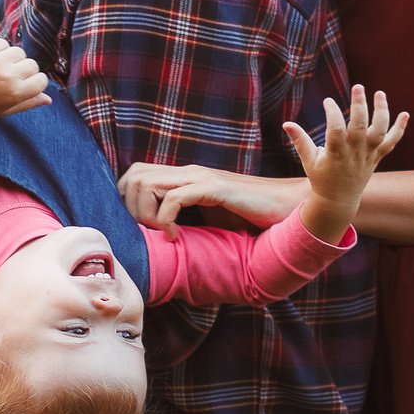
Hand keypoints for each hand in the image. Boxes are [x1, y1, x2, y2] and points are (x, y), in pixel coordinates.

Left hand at [0, 37, 50, 118]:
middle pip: (33, 65)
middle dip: (25, 70)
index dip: (36, 82)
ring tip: (2, 67)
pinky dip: (2, 49)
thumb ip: (29, 103)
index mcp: (16, 93)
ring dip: (14, 58)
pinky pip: (4, 43)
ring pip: (20, 52)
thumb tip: (48, 99)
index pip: (42, 80)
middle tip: (11, 77)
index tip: (26, 85)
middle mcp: (8, 76)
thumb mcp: (8, 109)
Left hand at [119, 162, 307, 239]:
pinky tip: (176, 237)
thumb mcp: (208, 217)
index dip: (127, 201)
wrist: (286, 206)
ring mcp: (200, 178)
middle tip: (147, 232)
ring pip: (146, 183)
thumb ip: (186, 218)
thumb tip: (158, 240)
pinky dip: (166, 220)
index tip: (140, 228)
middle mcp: (188, 173)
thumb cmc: (250, 216)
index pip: (135, 175)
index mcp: (184, 178)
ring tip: (163, 234)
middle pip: (133, 176)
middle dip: (130, 208)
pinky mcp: (214, 188)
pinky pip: (175, 199)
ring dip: (147, 214)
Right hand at [285, 86, 407, 241]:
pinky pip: (391, 143)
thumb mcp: (308, 161)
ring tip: (380, 93)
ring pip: (379, 132)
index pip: (336, 130)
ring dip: (382, 112)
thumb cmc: (321, 177)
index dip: (332, 113)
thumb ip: (300, 141)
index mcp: (335, 154)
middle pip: (360, 128)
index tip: (327, 100)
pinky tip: (406, 114)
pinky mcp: (377, 157)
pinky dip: (400, 129)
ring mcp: (368, 155)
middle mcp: (354, 153)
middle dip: (360, 106)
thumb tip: (286, 123)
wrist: (339, 200)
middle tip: (358, 86)